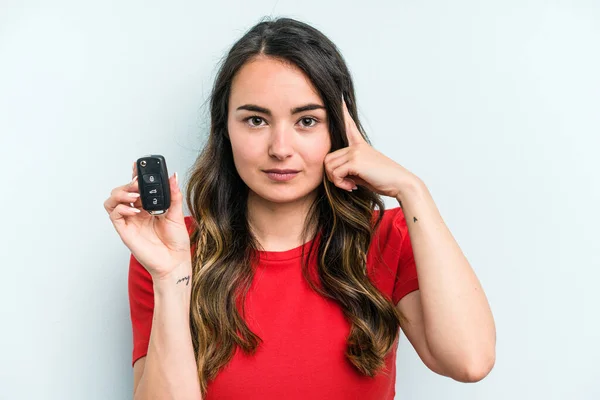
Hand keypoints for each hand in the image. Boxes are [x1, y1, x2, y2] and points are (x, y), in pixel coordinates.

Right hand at [103, 162, 190, 279]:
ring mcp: (129, 222)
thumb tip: (174, 176)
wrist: (175, 261)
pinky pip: (114, 215)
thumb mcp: (177, 214)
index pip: (136, 187)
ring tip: (134, 194)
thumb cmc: (176, 242)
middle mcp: (136, 212)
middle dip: (127, 184)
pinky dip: (122, 208)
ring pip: (112, 201)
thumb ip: (174, 195)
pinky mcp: (125, 231)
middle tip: (138, 183)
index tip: (138, 164)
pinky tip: (135, 209)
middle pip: (121, 191)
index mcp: (148, 207)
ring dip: (120, 193)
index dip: (134, 175)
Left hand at [324, 98, 418, 197]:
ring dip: (336, 180)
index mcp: (360, 145)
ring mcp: (356, 151)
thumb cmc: (384, 179)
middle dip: (332, 175)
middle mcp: (357, 146)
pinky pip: (336, 173)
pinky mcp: (356, 160)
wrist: (400, 183)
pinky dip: (340, 184)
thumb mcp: (364, 171)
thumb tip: (335, 174)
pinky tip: (352, 186)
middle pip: (328, 158)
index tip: (340, 98)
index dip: (343, 113)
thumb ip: (349, 169)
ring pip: (329, 166)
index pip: (349, 126)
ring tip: (350, 185)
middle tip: (345, 183)